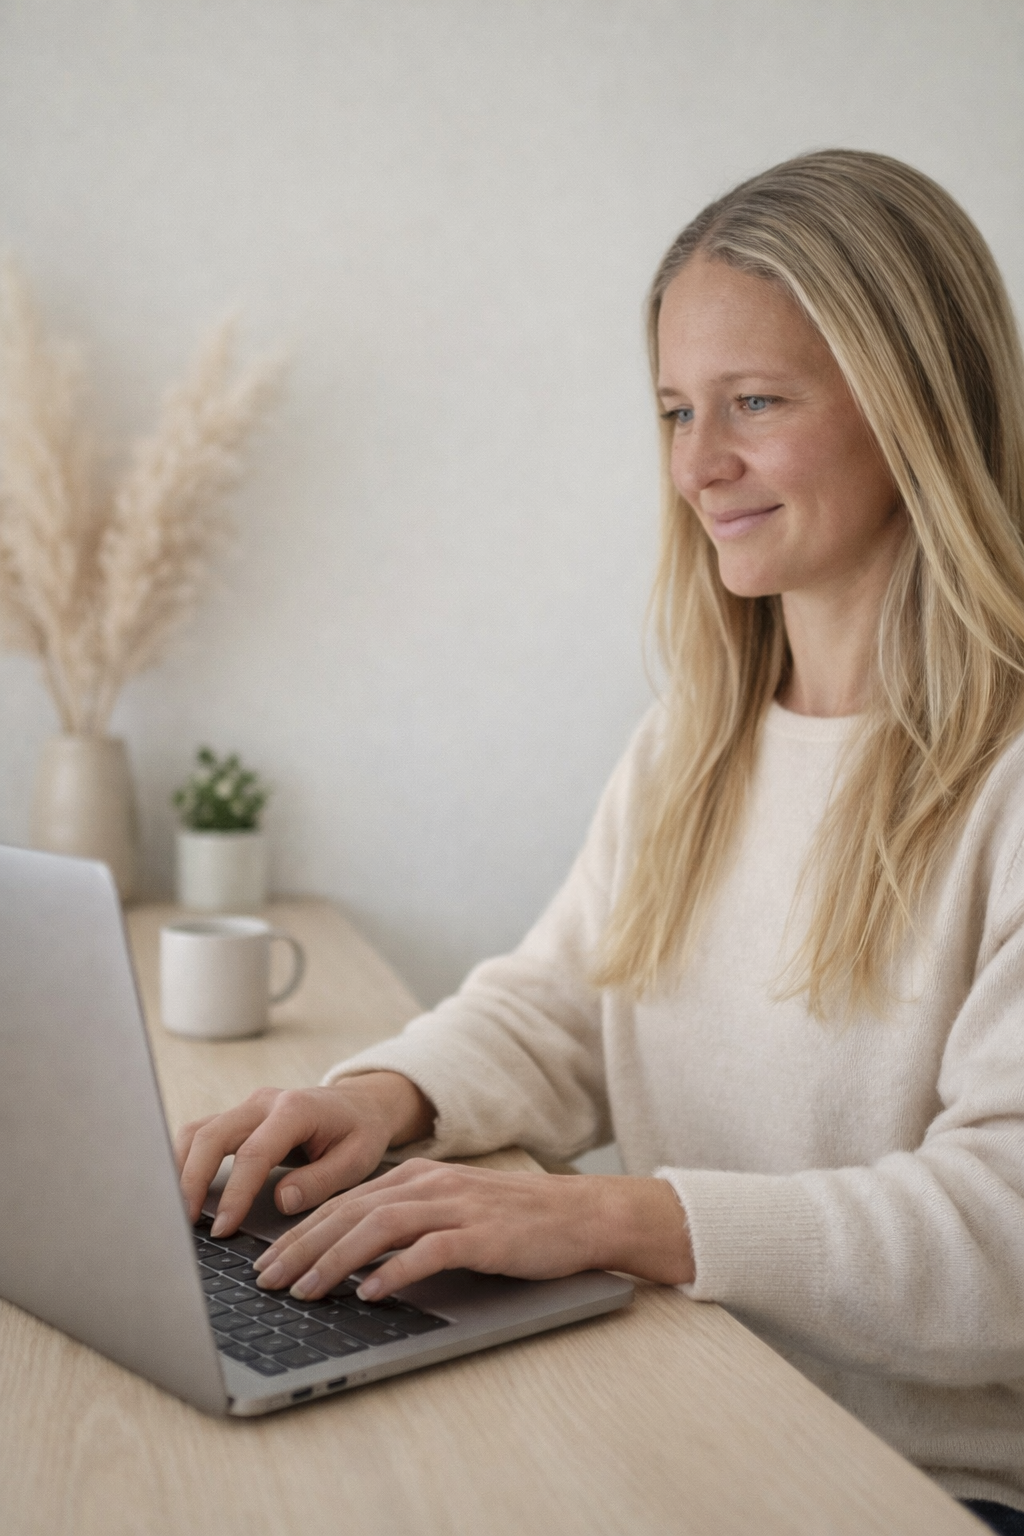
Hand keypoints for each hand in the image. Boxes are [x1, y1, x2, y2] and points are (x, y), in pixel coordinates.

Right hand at [174, 1072, 434, 1233]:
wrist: (362, 1103)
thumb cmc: (360, 1132)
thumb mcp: (357, 1159)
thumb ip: (320, 1181)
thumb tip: (281, 1201)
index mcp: (295, 1110)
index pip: (254, 1153)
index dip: (235, 1193)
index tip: (223, 1228)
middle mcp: (264, 1102)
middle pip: (212, 1136)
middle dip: (191, 1180)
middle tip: (183, 1222)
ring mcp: (247, 1107)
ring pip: (198, 1131)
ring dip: (180, 1169)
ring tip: (176, 1211)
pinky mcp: (238, 1117)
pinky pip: (201, 1134)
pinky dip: (185, 1160)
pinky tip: (182, 1191)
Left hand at [250, 1158, 695, 1299]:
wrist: (581, 1214)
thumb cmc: (514, 1222)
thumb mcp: (451, 1211)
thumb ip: (406, 1225)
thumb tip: (353, 1261)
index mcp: (416, 1177)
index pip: (342, 1203)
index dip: (298, 1233)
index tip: (266, 1264)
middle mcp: (429, 1184)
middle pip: (349, 1212)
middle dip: (300, 1248)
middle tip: (267, 1282)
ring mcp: (456, 1206)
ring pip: (378, 1227)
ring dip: (335, 1261)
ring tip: (305, 1292)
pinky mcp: (482, 1233)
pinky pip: (429, 1250)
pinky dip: (396, 1270)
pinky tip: (371, 1293)